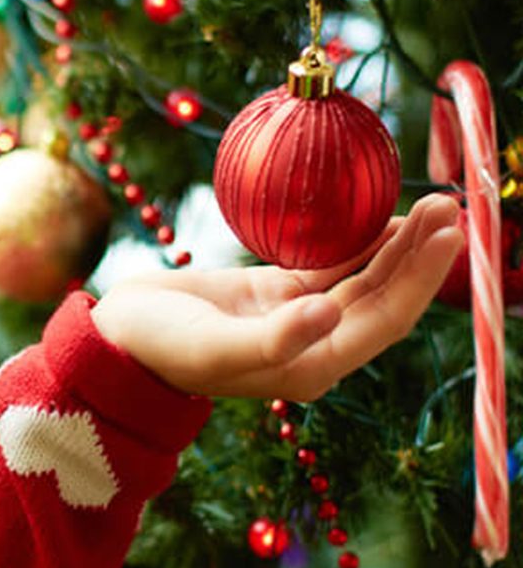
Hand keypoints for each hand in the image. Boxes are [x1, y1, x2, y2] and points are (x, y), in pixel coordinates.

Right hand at [91, 194, 461, 401]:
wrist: (117, 339)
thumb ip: (275, 338)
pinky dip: (353, 241)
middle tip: (449, 203)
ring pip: (360, 277)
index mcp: (309, 365)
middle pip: (381, 296)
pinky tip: (376, 215)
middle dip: (418, 254)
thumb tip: (332, 311)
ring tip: (427, 202)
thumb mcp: (214, 347)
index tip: (448, 233)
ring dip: (394, 244)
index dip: (419, 278)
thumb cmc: (160, 348)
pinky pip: (327, 264)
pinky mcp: (272, 293)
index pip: (382, 319)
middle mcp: (312, 343)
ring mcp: (294, 316)